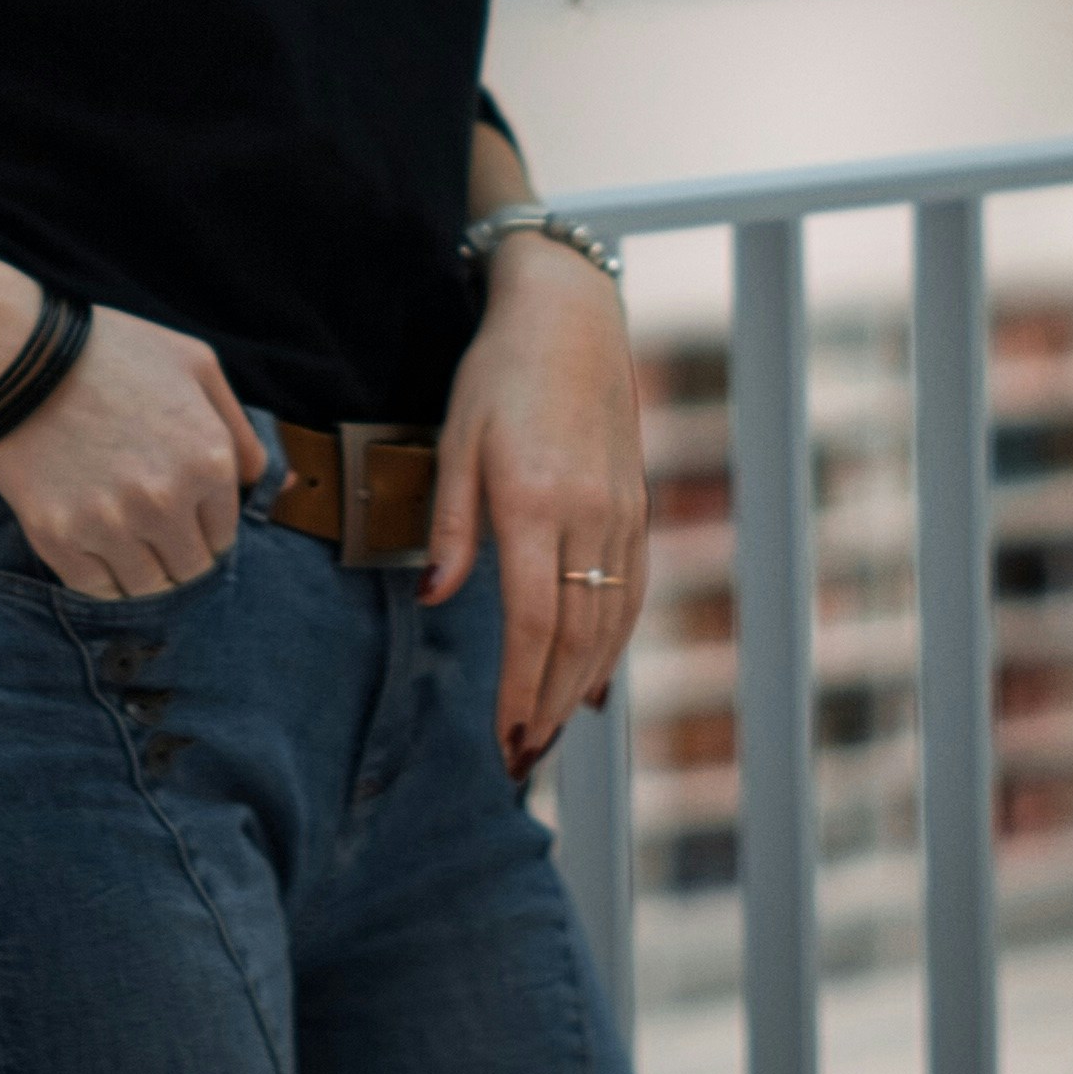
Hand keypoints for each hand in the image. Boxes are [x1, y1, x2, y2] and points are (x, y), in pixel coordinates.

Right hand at [0, 301, 272, 599]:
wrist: (14, 353)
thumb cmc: (111, 353)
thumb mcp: (196, 367)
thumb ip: (242, 432)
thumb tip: (285, 484)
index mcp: (208, 461)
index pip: (223, 536)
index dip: (202, 523)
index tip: (178, 506)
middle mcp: (165, 501)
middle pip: (189, 570)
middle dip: (176, 551)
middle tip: (148, 521)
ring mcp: (109, 524)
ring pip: (145, 587)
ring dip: (140, 567)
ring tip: (119, 529)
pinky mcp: (58, 538)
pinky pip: (95, 588)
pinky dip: (98, 572)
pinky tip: (89, 535)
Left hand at [426, 234, 644, 775]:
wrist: (573, 317)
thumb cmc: (500, 374)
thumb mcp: (455, 438)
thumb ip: (450, 524)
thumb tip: (436, 597)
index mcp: (535, 503)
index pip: (531, 622)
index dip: (519, 688)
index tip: (502, 737)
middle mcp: (587, 516)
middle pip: (575, 637)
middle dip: (547, 705)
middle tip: (520, 756)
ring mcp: (621, 514)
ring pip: (608, 622)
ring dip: (579, 685)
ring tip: (549, 732)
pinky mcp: (636, 507)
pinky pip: (629, 592)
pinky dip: (613, 644)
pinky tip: (593, 679)